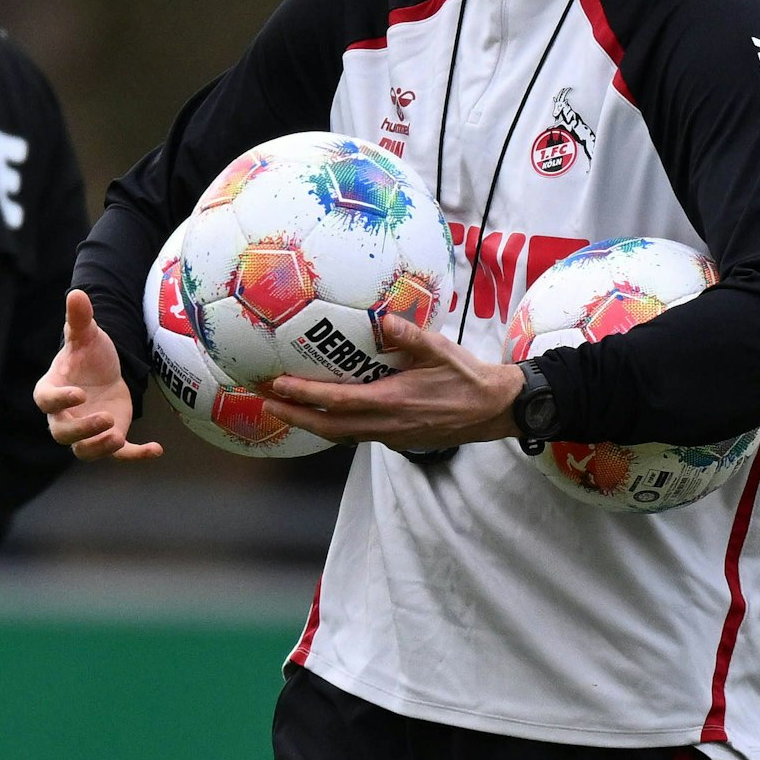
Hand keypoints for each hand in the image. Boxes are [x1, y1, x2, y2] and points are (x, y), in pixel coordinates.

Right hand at [33, 290, 163, 461]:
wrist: (106, 370)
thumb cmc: (89, 353)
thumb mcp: (88, 334)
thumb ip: (80, 318)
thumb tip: (77, 293)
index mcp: (52, 389)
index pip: (46, 399)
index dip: (59, 399)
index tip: (78, 393)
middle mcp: (64, 415)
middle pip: (63, 433)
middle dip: (82, 430)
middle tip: (105, 420)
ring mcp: (87, 430)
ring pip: (84, 450)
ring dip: (99, 447)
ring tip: (118, 437)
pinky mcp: (110, 437)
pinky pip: (119, 453)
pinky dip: (136, 455)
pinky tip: (157, 449)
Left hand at [258, 314, 524, 449]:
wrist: (493, 410)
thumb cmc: (468, 378)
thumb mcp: (442, 351)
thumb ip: (410, 336)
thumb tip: (382, 319)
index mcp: (393, 402)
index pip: (339, 402)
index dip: (305, 396)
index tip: (278, 386)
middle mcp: (386, 425)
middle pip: (329, 428)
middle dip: (295, 416)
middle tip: (265, 402)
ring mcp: (391, 437)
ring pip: (341, 435)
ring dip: (311, 424)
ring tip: (285, 409)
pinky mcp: (397, 440)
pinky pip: (357, 435)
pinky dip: (334, 427)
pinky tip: (324, 414)